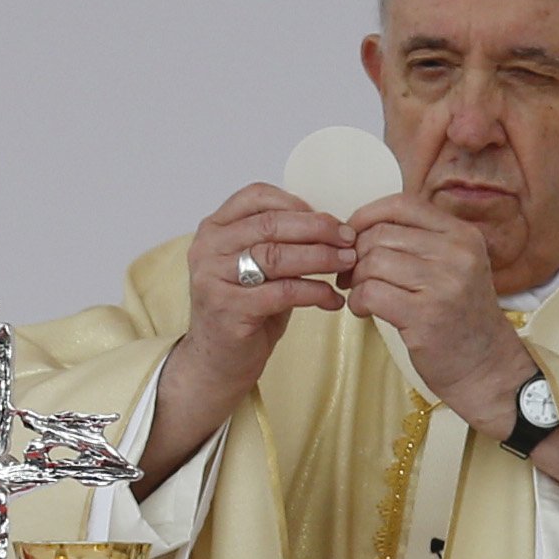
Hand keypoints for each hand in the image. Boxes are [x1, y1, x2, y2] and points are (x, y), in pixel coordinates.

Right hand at [137, 183, 353, 492]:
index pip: (257, 196)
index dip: (299, 204)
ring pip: (276, 255)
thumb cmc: (245, 310)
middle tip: (350, 239)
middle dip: (318, 229)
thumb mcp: (258, 267)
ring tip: (349, 264)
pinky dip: (315, 293)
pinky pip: (282, 292)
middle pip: (272, 224)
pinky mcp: (229, 309)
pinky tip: (333, 300)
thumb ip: (280, 241)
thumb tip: (331, 223)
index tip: (331, 219)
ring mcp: (214, 278)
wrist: (217, 362)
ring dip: (321, 257)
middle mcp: (208, 248)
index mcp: (215, 229)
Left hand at [344, 193, 531, 434]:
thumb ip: (419, 243)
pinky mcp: (425, 316)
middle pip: (381, 234)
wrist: (488, 367)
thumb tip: (357, 230)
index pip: (402, 204)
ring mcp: (443, 284)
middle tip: (350, 274)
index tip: (353, 237)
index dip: (366, 216)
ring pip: (372, 262)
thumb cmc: (462, 318)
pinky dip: (357, 301)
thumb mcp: (455, 268)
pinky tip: (364, 311)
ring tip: (359, 294)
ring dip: (355, 280)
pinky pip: (370, 293)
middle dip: (355, 254)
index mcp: (463, 235)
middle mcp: (457, 254)